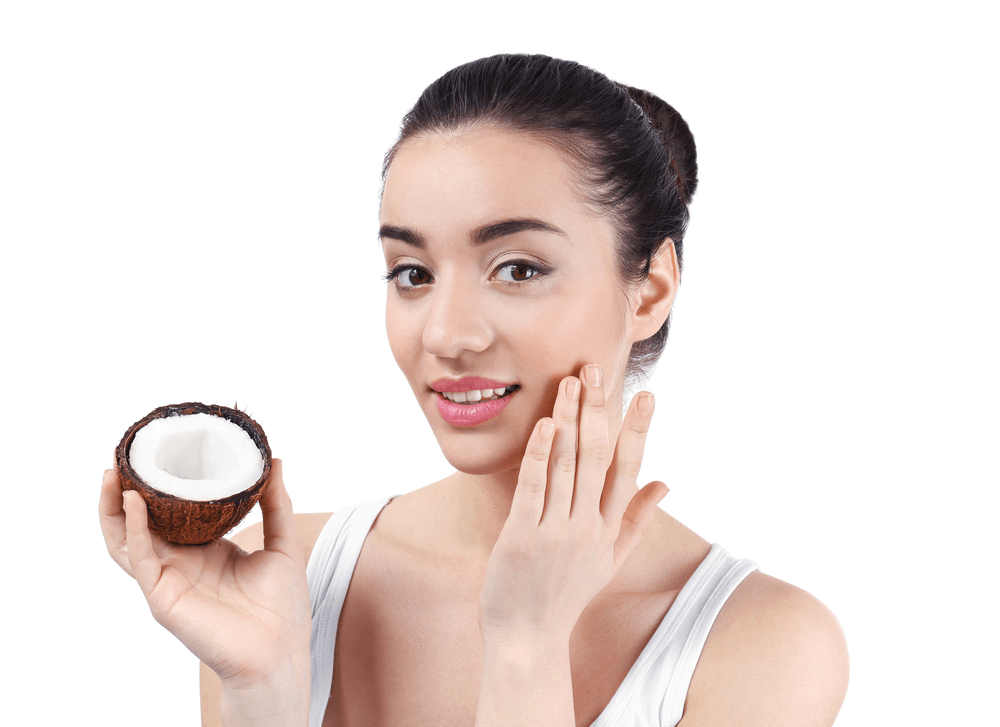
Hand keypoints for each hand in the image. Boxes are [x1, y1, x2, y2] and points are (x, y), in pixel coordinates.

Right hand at [98, 460, 310, 690]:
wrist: (281, 652)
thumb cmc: (283, 608)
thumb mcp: (283, 544)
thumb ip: (277, 504)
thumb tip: (274, 462)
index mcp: (205, 551)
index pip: (172, 515)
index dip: (162, 488)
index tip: (160, 454)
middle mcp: (181, 564)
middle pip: (140, 525)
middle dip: (124, 493)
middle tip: (124, 459)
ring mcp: (169, 581)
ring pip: (126, 542)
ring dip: (114, 510)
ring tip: (112, 476)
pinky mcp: (163, 597)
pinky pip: (141, 560)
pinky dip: (135, 530)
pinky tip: (134, 504)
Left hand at [478, 364, 667, 647]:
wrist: (529, 639)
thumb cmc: (567, 594)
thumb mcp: (611, 559)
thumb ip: (637, 519)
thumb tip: (666, 482)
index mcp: (608, 529)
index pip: (629, 469)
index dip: (638, 430)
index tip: (646, 395)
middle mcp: (588, 527)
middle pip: (598, 457)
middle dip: (598, 410)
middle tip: (596, 368)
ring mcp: (556, 532)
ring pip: (567, 465)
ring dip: (570, 419)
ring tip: (572, 381)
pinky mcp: (522, 538)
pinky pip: (534, 488)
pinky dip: (540, 455)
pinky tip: (545, 424)